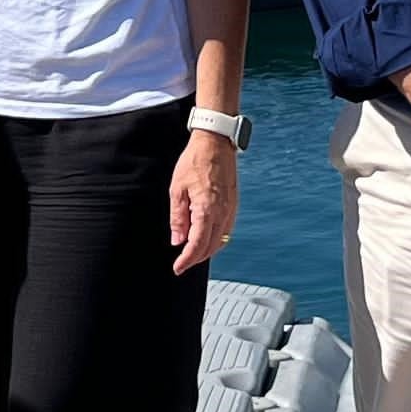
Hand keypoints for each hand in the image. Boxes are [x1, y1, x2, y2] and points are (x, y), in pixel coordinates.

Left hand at [166, 130, 237, 271]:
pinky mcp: (233, 205)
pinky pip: (226, 231)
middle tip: (181, 263)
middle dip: (196, 259)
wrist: (215, 143)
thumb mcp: (177, 189)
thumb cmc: (194, 161)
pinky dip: (216, 240)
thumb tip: (177, 240)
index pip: (197, 245)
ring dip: (207, 251)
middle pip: (211, 247)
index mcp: (207, 209)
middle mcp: (222, 213)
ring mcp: (230, 209)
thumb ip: (178, 218)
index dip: (187, 260)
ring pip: (221, 241)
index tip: (177, 268)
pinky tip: (206, 239)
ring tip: (191, 254)